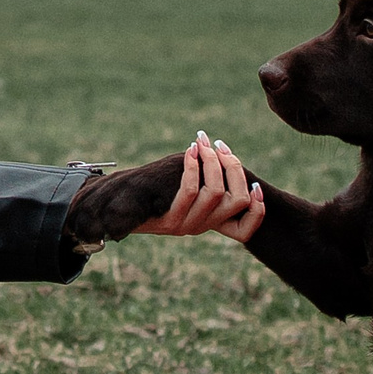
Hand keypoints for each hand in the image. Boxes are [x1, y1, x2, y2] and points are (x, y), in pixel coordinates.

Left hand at [69, 133, 263, 245]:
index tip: (255, 185)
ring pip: (215, 193)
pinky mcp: (167, 221)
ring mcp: (184, 226)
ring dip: (211, 161)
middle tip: (218, 146)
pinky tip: (190, 150)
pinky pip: (190, 191)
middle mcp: (201, 228)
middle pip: (236, 200)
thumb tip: (223, 154)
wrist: (114, 203)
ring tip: (201, 143)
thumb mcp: (183, 184)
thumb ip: (206, 177)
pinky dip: (194, 166)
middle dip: (232, 167)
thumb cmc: (152, 187)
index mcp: (209, 222)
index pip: (246, 230)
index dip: (258, 210)